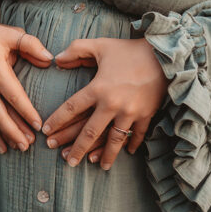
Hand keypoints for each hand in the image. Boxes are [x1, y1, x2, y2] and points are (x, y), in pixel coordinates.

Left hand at [41, 38, 165, 169]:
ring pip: (114, 140)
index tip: (46, 132)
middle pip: (90, 131)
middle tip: (66, 161)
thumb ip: (76, 50)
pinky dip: (131, 145)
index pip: (71, 108)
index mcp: (98, 88)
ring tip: (97, 166)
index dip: (57, 121)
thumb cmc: (129, 49)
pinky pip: (137, 135)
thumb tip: (57, 59)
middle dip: (76, 148)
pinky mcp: (147, 115)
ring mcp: (131, 112)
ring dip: (105, 155)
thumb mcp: (100, 45)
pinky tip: (125, 153)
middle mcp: (112, 104)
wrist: (164, 55)